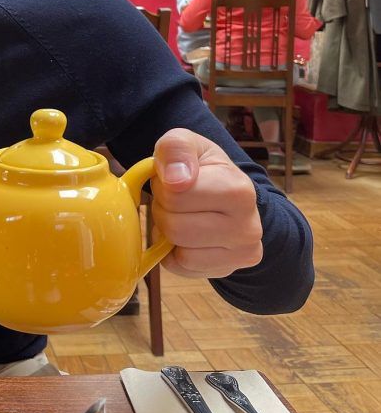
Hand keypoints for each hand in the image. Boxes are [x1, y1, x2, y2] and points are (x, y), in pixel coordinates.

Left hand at [150, 128, 262, 278]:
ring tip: (182, 215)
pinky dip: (174, 253)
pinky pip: (182, 268)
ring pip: (179, 252)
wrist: (228, 194)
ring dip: (169, 233)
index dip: (163, 187)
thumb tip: (176, 179)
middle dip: (164, 211)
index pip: (174, 196)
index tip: (174, 181)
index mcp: (238, 190)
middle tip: (175, 201)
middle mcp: (248, 226)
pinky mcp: (227, 270)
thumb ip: (176, 148)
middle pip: (175, 227)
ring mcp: (241, 253)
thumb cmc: (202, 166)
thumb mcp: (186, 142)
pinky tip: (186, 236)